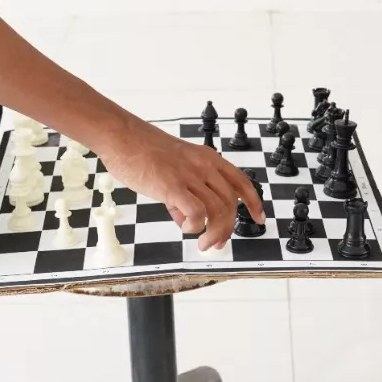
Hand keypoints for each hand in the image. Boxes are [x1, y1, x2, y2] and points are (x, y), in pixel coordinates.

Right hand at [98, 125, 263, 250]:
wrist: (122, 137)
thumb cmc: (142, 151)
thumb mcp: (173, 168)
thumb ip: (183, 193)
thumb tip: (185, 219)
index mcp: (208, 158)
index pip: (241, 182)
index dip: (253, 202)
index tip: (259, 218)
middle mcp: (204, 166)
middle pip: (230, 203)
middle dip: (227, 229)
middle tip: (214, 244)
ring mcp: (190, 175)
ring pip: (217, 211)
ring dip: (212, 233)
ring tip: (201, 242)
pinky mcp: (173, 185)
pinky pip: (197, 213)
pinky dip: (194, 226)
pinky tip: (184, 226)